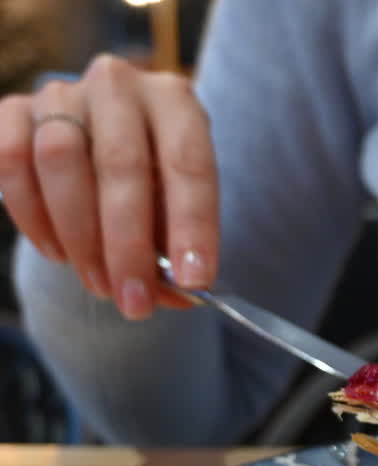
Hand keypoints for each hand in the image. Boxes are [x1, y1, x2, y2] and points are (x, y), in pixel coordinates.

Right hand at [0, 54, 217, 319]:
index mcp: (175, 100)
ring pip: (60, 160)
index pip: (189, 163)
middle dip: (128, 246)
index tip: (194, 281)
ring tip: (98, 284)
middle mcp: (119, 85)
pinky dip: (32, 216)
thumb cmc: (152, 179)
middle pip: (122, 165)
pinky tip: (57, 253)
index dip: (192, 225)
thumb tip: (179, 295)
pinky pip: (11, 161)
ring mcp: (61, 93)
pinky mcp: (14, 110)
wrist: (99, 139)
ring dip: (79, 237)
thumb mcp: (176, 204)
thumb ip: (178, 245)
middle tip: (135, 302)